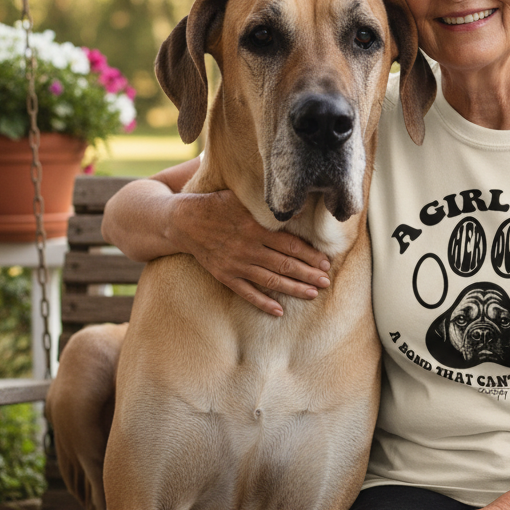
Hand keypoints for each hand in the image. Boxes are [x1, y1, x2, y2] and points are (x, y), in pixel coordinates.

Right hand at [170, 188, 330, 316]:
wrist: (183, 221)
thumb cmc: (216, 205)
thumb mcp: (242, 198)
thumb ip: (268, 205)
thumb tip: (300, 206)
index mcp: (255, 228)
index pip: (290, 245)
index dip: (310, 255)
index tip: (325, 262)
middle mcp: (248, 248)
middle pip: (285, 264)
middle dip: (308, 274)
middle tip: (326, 282)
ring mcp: (236, 265)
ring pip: (270, 280)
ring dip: (293, 289)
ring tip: (312, 294)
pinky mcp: (225, 276)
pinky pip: (247, 293)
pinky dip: (263, 303)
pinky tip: (279, 311)